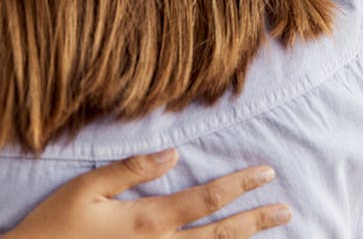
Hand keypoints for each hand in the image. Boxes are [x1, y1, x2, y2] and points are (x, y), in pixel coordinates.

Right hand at [6, 149, 291, 237]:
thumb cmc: (56, 226)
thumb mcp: (86, 189)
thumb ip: (131, 169)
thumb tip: (173, 153)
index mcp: (148, 221)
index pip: (206, 199)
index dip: (239, 185)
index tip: (266, 172)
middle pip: (220, 235)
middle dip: (255, 219)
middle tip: (286, 208)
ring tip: (272, 228)